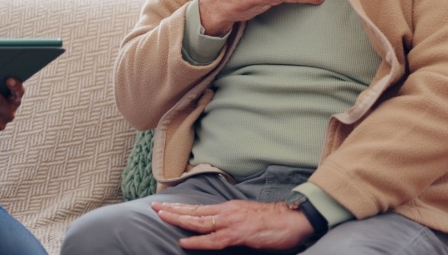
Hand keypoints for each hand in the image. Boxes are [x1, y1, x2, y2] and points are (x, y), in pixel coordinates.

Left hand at [152, 200, 313, 250]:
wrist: (293, 219)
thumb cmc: (273, 221)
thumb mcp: (247, 216)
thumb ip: (231, 219)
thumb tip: (218, 224)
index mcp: (227, 208)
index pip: (198, 207)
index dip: (180, 207)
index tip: (164, 205)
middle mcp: (225, 212)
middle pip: (194, 211)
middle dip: (172, 210)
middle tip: (154, 207)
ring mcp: (230, 222)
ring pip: (199, 221)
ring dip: (178, 220)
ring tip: (161, 217)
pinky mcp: (238, 234)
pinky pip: (213, 239)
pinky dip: (197, 241)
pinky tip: (183, 242)